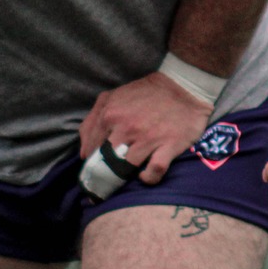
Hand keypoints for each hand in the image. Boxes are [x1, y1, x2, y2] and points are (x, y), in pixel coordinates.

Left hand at [78, 72, 211, 184]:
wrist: (184, 87)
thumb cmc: (146, 93)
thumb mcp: (113, 97)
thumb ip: (92, 120)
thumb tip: (83, 153)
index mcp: (109, 115)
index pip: (92, 149)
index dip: (91, 164)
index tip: (94, 173)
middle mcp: (126, 127)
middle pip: (107, 161)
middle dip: (105, 173)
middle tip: (108, 181)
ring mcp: (147, 138)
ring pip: (127, 169)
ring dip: (126, 176)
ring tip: (127, 175)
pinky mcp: (168, 146)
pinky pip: (153, 172)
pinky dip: (148, 178)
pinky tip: (146, 175)